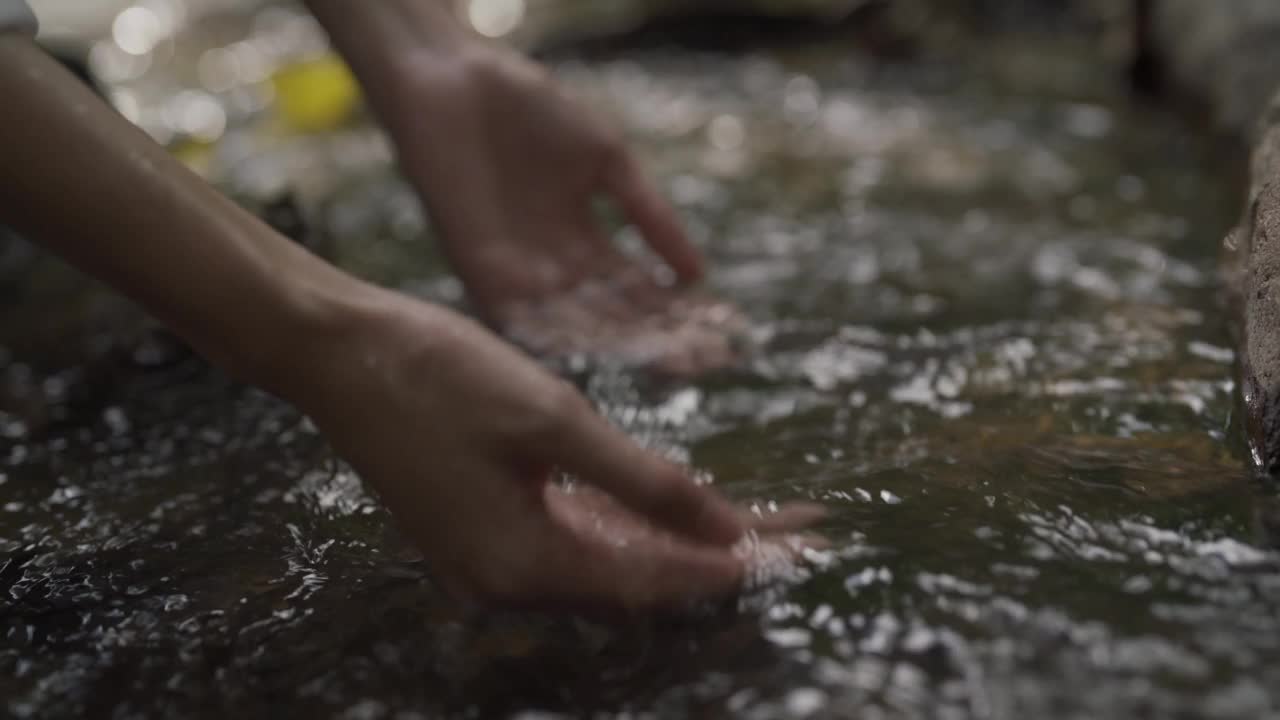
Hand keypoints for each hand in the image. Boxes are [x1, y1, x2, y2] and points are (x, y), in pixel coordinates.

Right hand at [292, 286, 818, 609]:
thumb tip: (725, 528)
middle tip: (796, 532)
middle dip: (719, 551)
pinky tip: (676, 510)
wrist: (339, 352)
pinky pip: (573, 539)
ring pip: (610, 559)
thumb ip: (644, 482)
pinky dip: (629, 524)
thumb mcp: (554, 421)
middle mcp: (506, 582)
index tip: (795, 547)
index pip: (653, 580)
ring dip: (681, 538)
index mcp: (522, 566)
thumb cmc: (439, 376)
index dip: (729, 562)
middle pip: (639, 577)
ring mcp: (489, 560)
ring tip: (757, 521)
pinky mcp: (481, 529)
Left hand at [307, 0, 747, 373]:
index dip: (681, 315)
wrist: (455, 81)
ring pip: (576, 324)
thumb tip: (698, 274)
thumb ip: (649, 215)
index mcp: (585, 241)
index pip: (640, 292)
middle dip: (661, 339)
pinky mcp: (478, 270)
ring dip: (619, 344)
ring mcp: (518, 273)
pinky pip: (520, 316)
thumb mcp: (607, 162)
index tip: (723, 335)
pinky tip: (596, 348)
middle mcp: (553, 268)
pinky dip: (554, 332)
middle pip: (614, 318)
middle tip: (705, 360)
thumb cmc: (529, 109)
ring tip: (665, 359)